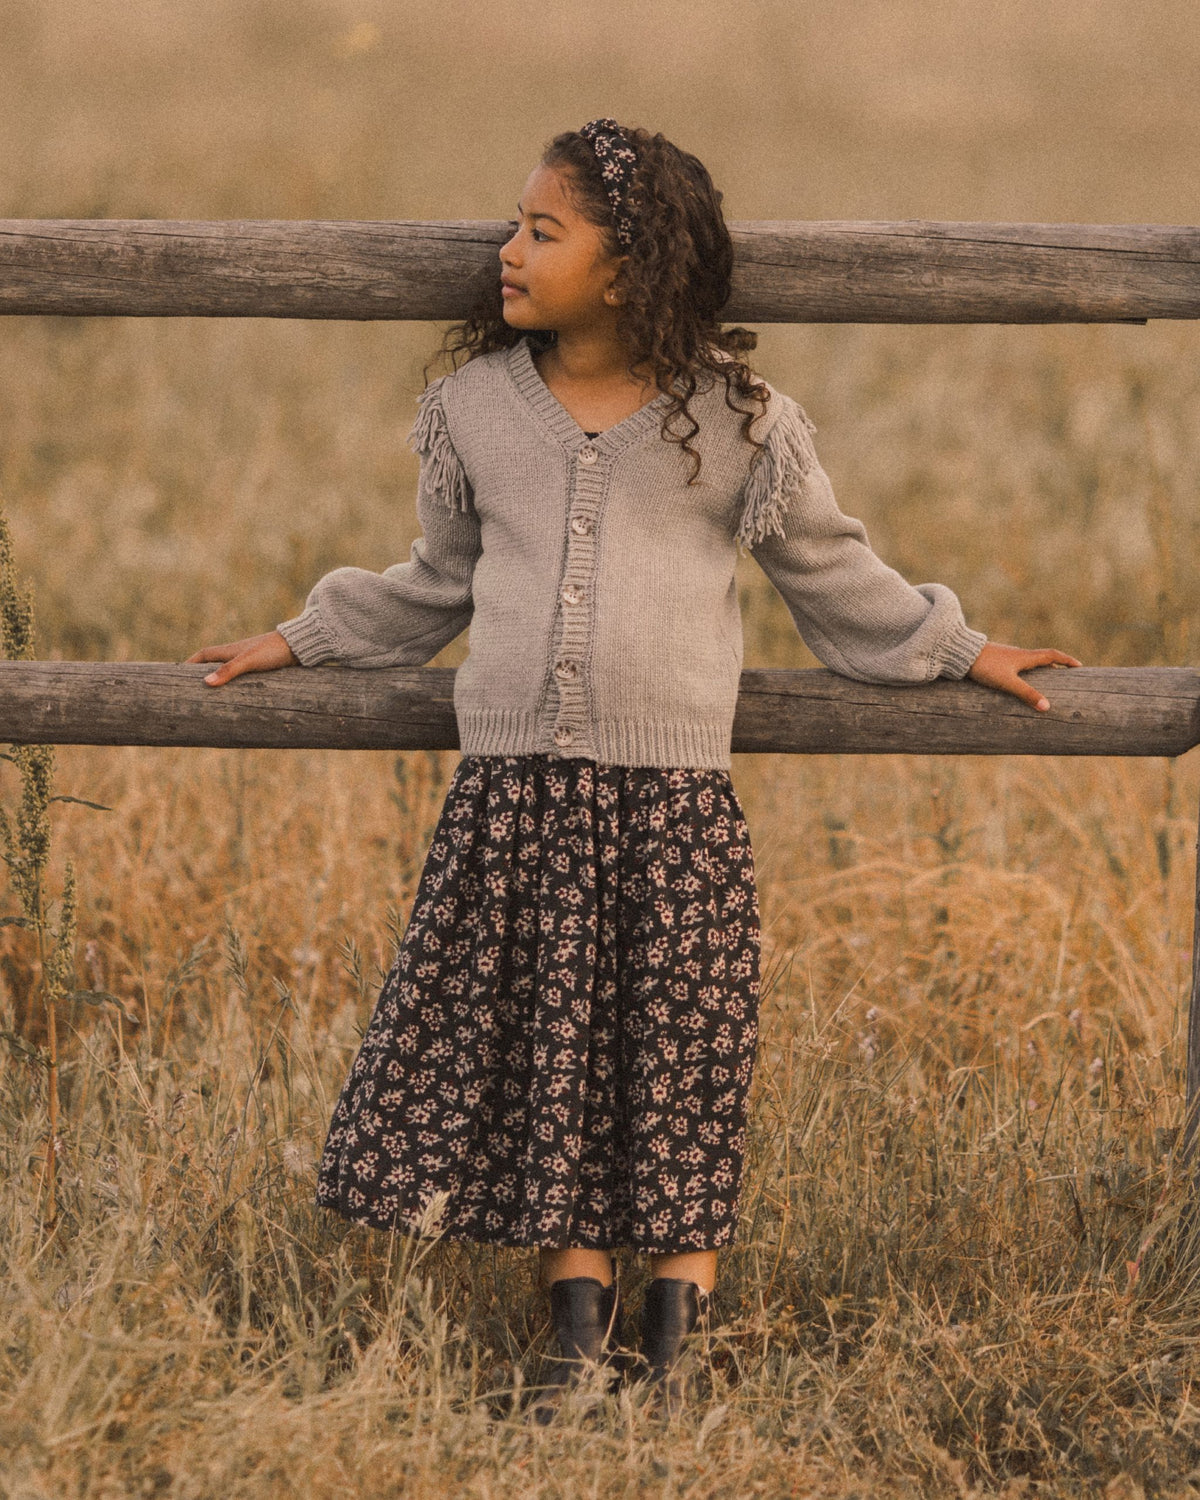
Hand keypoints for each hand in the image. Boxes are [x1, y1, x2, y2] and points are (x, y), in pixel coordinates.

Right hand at [186, 630, 298, 685]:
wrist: (300, 646)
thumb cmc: (273, 650)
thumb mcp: (249, 661)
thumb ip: (229, 671)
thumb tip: (206, 684)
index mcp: (230, 650)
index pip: (203, 655)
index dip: (189, 663)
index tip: (176, 674)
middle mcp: (238, 654)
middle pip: (214, 663)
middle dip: (202, 674)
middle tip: (191, 690)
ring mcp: (251, 661)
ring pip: (229, 671)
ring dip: (220, 680)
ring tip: (211, 697)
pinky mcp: (263, 668)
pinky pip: (243, 677)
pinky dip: (236, 685)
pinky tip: (238, 695)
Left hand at [967, 642, 1081, 711]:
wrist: (961, 653)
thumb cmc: (986, 667)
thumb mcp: (1008, 682)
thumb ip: (1027, 694)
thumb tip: (1047, 707)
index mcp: (1026, 657)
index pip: (1053, 655)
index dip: (1067, 660)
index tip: (1079, 666)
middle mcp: (1019, 654)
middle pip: (1043, 658)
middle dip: (1056, 666)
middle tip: (1067, 674)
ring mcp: (1007, 656)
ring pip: (1030, 662)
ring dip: (1041, 669)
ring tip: (1047, 680)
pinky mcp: (997, 660)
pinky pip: (1018, 665)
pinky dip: (1026, 671)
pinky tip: (1020, 680)